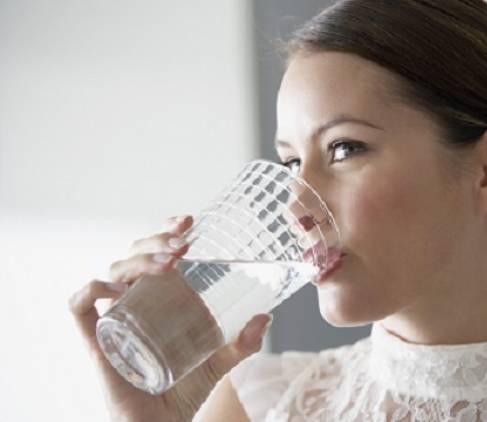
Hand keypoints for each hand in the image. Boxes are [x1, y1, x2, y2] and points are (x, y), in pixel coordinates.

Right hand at [68, 215, 271, 421]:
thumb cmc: (183, 392)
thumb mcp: (218, 362)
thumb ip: (242, 343)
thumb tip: (266, 317)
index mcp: (159, 299)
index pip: (155, 253)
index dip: (165, 230)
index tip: (189, 221)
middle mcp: (134, 302)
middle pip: (134, 255)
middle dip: (156, 240)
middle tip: (184, 243)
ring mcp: (115, 318)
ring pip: (113, 272)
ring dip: (138, 259)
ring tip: (169, 261)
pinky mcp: (97, 340)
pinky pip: (80, 307)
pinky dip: (91, 290)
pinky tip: (116, 288)